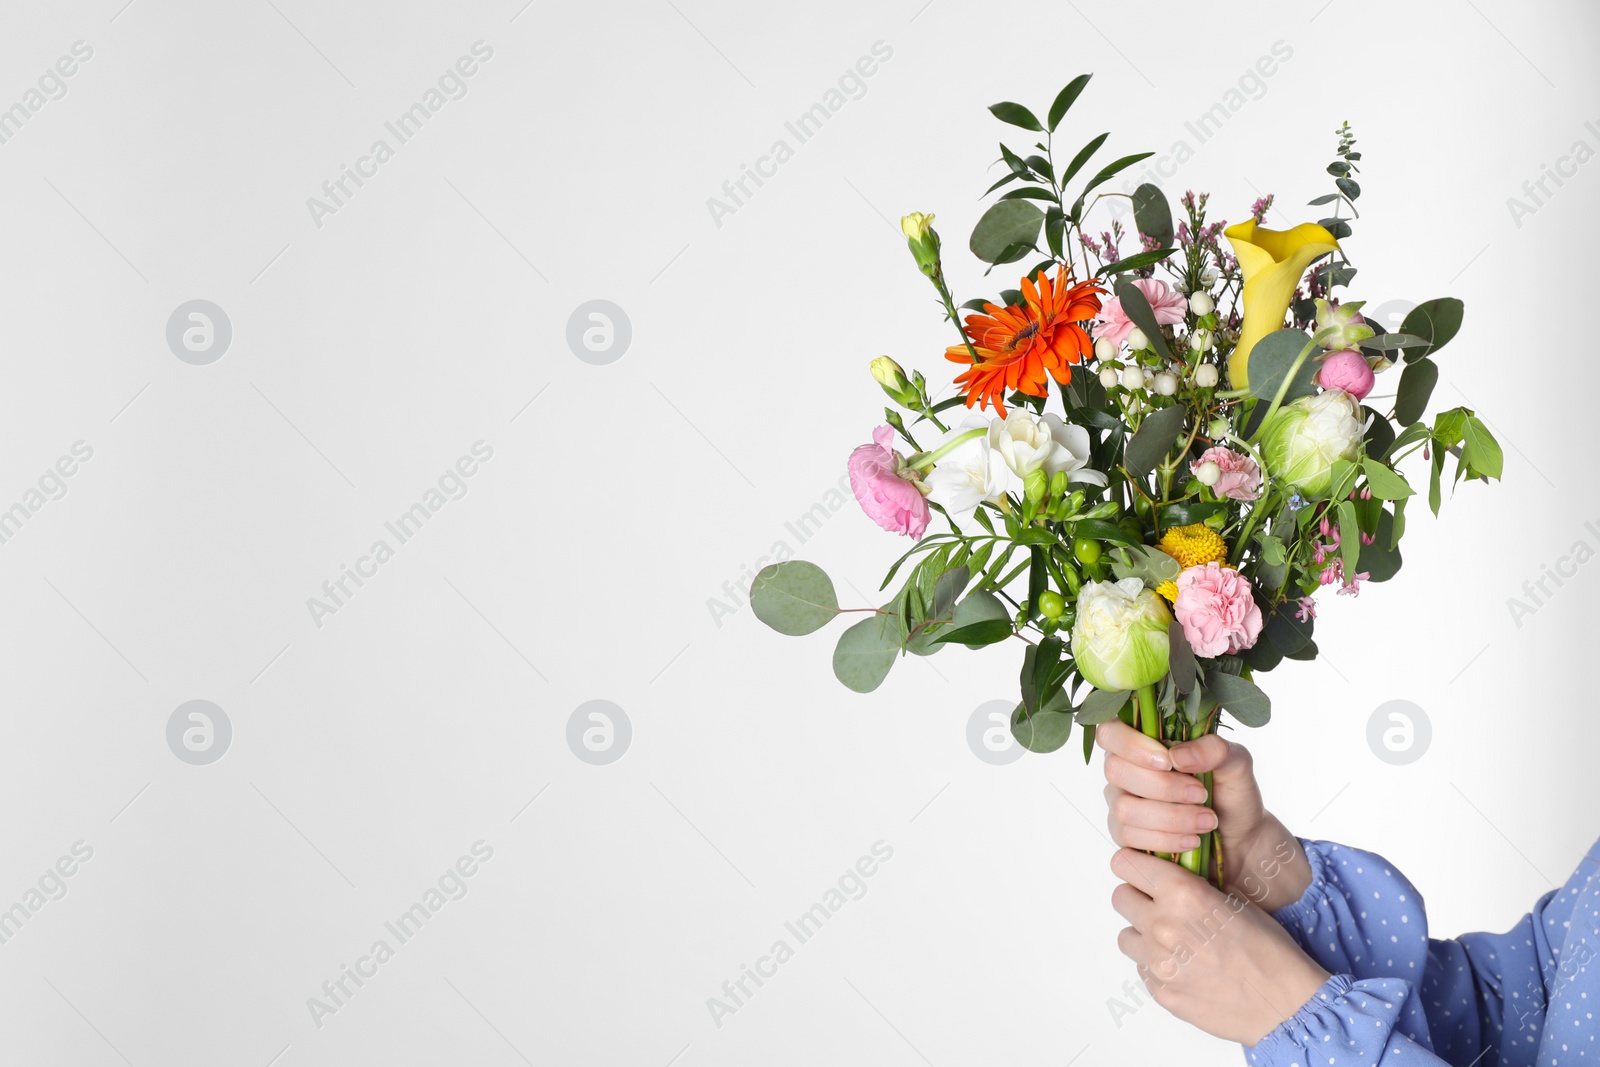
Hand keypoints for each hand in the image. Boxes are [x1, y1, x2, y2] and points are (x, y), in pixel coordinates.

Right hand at [1097, 719, 1310, 910]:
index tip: (1168, 762)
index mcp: (1142, 741)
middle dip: (1163, 787)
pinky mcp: (1125, 836)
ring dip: (1170, 817)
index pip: (1110, 732)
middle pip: (1115, 771)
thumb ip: (1213, 749)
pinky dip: (1165, 840)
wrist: (1240, 839)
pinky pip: (1129, 838)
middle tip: (1201, 794)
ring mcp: (1120, 804)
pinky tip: (1191, 840)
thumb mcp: (1236, 764)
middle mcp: (1123, 771)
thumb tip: (1178, 756)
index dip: (1131, 745)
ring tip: (1206, 821)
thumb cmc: (1232, 793)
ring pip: (1124, 809)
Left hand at [1110, 847, 1329, 1045]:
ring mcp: (1158, 963)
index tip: (1142, 869)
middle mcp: (1162, 925)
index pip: (1126, 863)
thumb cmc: (1270, 951)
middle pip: (1120, 897)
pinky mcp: (1160, 992)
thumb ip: (1196, 886)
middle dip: (1137, 897)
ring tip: (1174, 940)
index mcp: (1182, 894)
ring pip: (1126, 936)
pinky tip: (1187, 967)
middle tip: (1160, 904)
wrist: (1285, 1004)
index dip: (1134, 864)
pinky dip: (1157, 966)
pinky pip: (1143, 969)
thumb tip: (1174, 877)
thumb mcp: (1235, 900)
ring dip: (1143, 934)